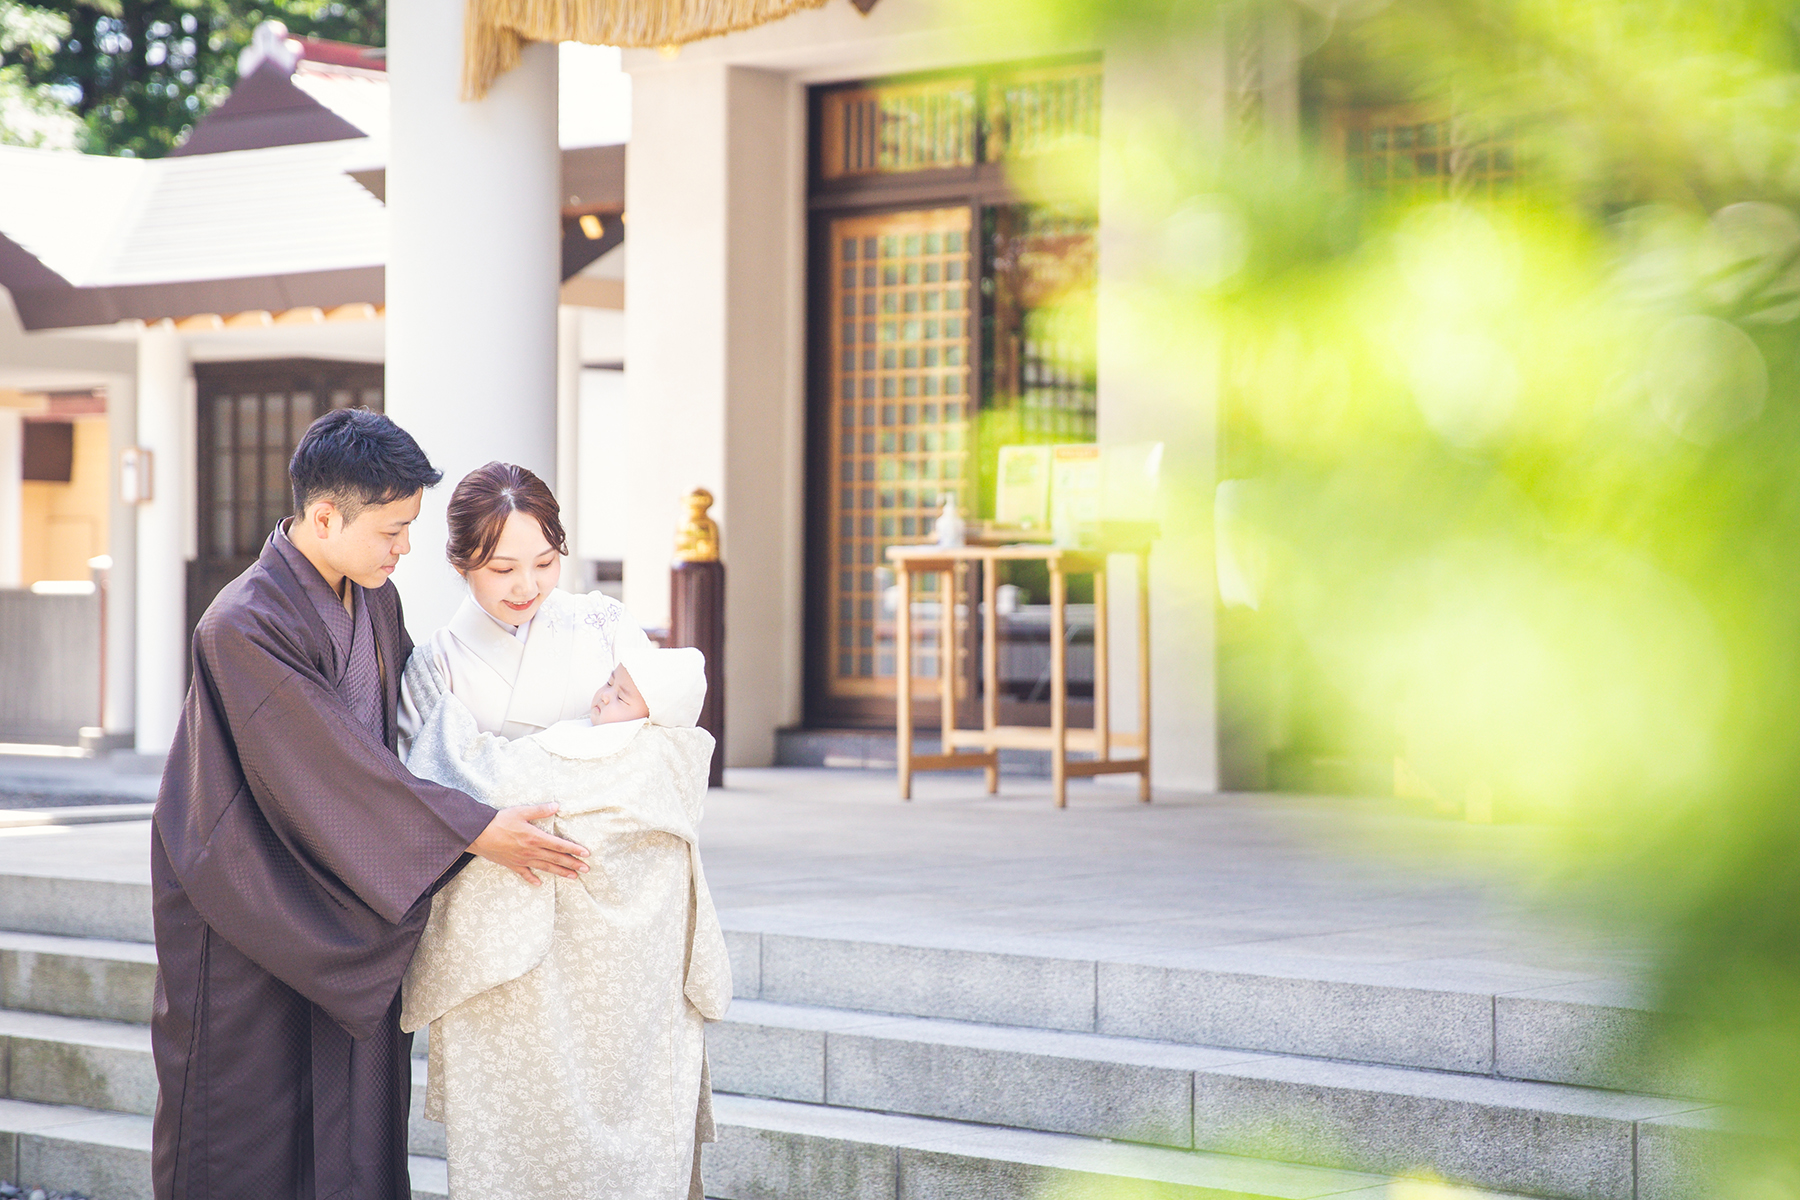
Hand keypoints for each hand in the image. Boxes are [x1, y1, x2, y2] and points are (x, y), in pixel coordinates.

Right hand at [468, 803, 589, 885]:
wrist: (477, 835)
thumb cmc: (499, 821)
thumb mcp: (520, 811)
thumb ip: (540, 810)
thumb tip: (557, 805)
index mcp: (535, 837)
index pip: (559, 845)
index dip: (574, 849)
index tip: (586, 854)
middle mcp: (531, 851)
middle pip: (556, 859)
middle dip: (572, 864)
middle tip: (586, 870)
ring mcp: (522, 860)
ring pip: (545, 868)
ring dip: (560, 872)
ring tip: (573, 877)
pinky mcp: (512, 864)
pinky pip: (525, 874)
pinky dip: (532, 879)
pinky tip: (540, 883)